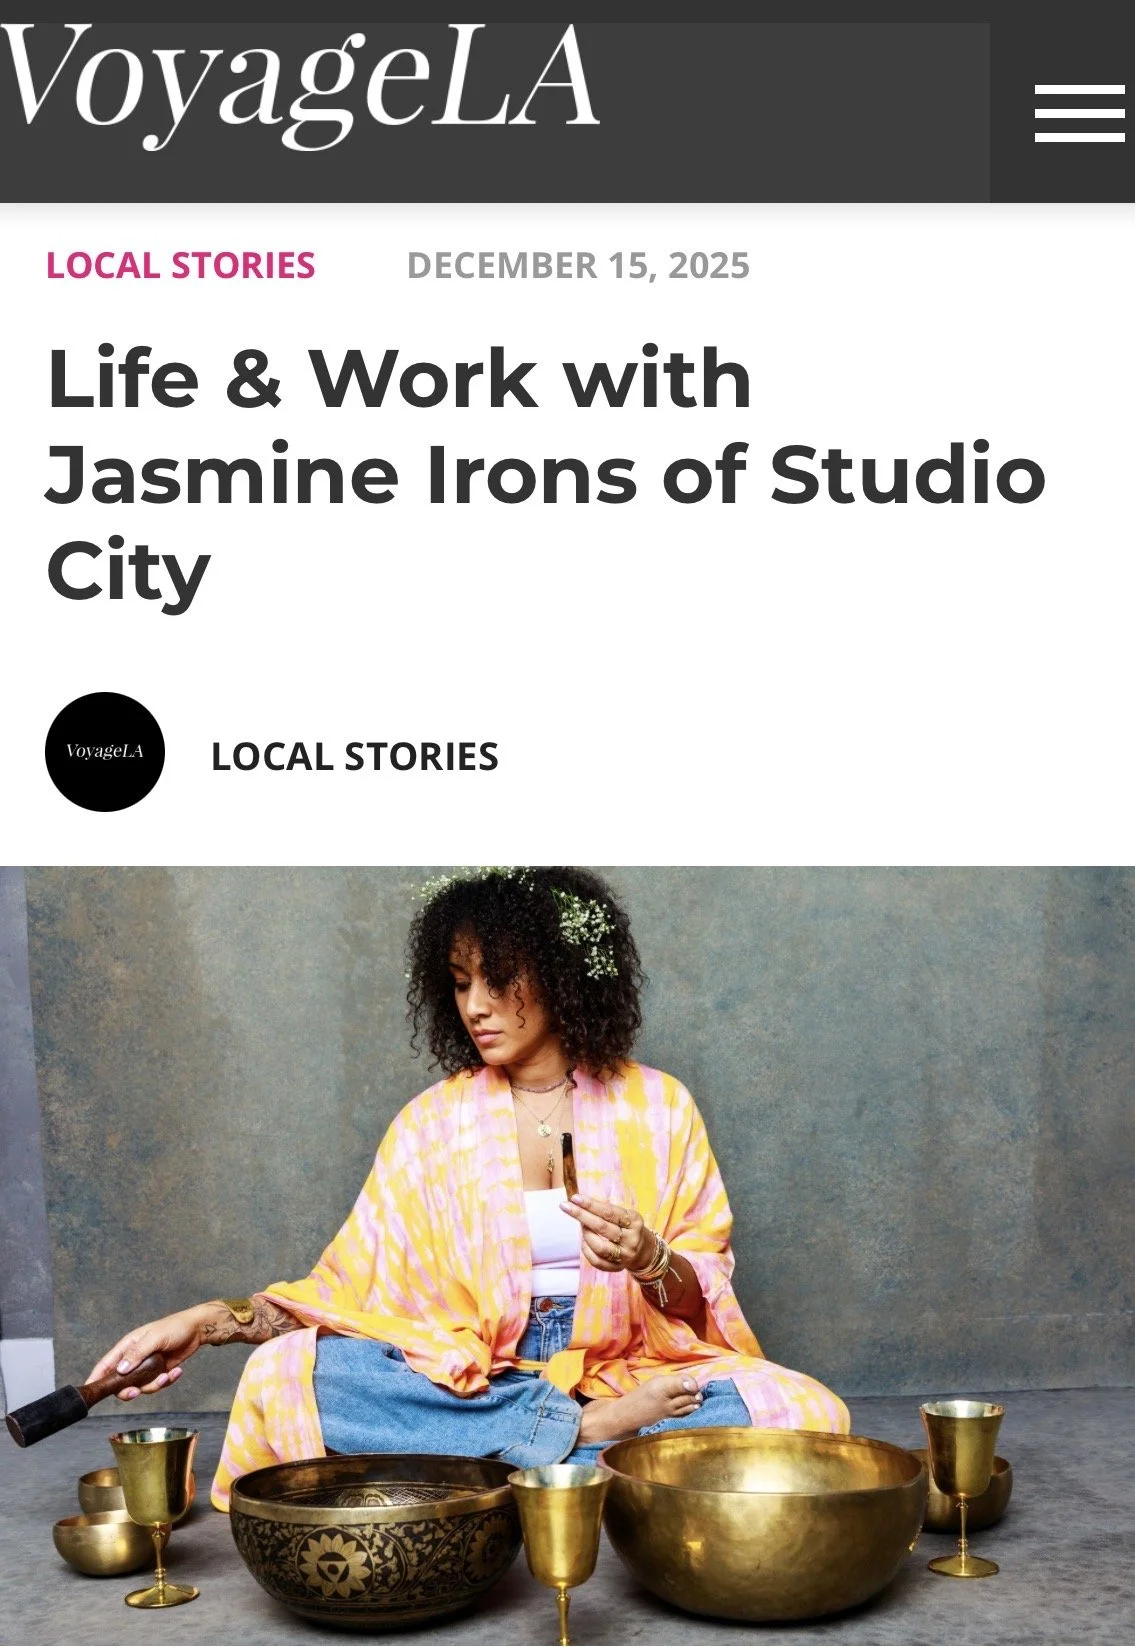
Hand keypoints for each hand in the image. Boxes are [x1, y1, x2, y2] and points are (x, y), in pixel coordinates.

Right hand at [85, 1306, 213, 1400]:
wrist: (196, 1330)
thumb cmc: (174, 1327)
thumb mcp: (155, 1337)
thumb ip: (137, 1353)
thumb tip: (120, 1370)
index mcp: (128, 1346)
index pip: (106, 1364)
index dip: (96, 1378)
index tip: (90, 1391)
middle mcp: (134, 1358)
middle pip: (120, 1382)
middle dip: (127, 1390)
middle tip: (136, 1392)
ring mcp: (146, 1366)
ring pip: (140, 1386)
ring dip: (153, 1385)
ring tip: (167, 1376)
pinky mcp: (159, 1371)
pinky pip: (157, 1384)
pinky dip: (167, 1381)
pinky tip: (176, 1372)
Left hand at [560, 1194, 655, 1272]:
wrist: (644, 1250)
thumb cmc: (627, 1226)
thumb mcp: (624, 1215)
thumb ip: (605, 1210)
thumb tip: (579, 1202)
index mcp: (634, 1222)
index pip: (609, 1212)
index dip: (591, 1205)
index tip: (575, 1198)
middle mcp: (631, 1240)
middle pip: (602, 1228)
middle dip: (581, 1215)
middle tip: (565, 1206)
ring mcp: (625, 1256)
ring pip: (599, 1247)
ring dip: (585, 1234)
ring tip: (582, 1225)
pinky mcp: (617, 1268)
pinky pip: (597, 1261)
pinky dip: (586, 1249)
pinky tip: (584, 1241)